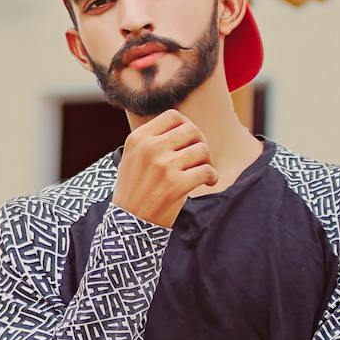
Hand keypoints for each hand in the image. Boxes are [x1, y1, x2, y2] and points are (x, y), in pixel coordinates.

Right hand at [114, 109, 217, 226]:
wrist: (128, 223)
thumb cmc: (134, 190)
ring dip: (208, 161)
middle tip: (200, 157)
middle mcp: (150, 148)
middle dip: (200, 142)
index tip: (189, 140)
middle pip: (191, 130)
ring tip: (203, 172)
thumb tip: (183, 125)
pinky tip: (208, 182)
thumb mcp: (132, 157)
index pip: (172, 116)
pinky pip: (207, 170)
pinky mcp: (176, 185)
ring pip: (202, 149)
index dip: (186, 126)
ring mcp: (163, 166)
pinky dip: (212, 177)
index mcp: (138, 138)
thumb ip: (152, 139)